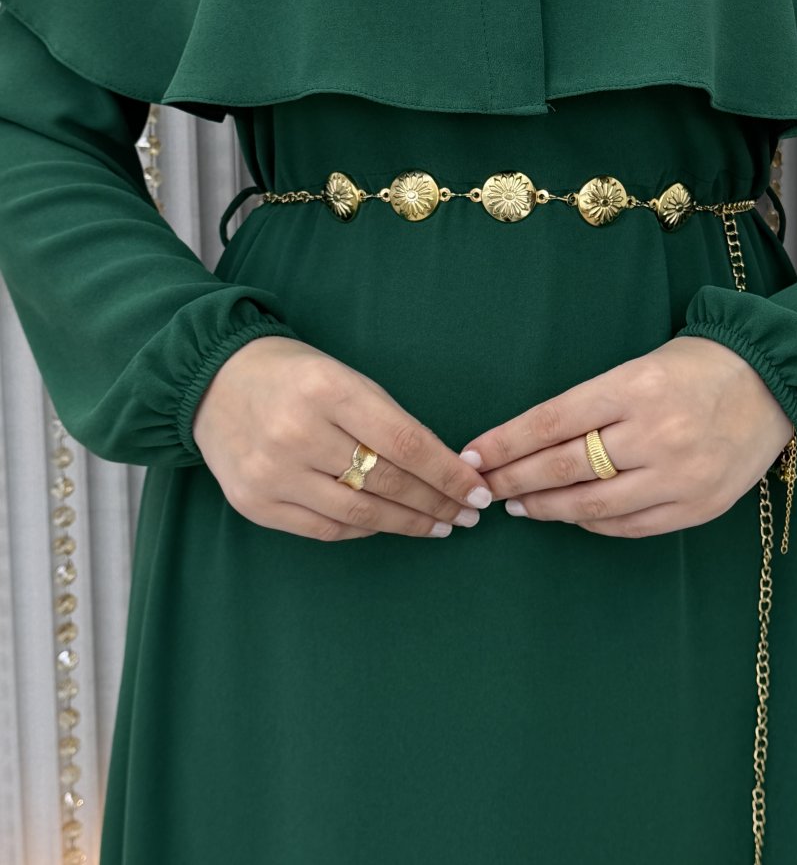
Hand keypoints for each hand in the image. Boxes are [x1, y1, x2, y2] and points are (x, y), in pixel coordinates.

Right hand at [191, 335, 492, 540]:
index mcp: (328, 390)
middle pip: (386, 482)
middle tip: (467, 514)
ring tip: (439, 526)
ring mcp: (273, 473)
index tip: (477, 491)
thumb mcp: (343, 376)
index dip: (448, 472)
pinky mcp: (254, 504)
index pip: (405, 442)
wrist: (212, 382)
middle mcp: (297, 433)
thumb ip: (387, 419)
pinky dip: (364, 530)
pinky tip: (388, 525)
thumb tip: (443, 467)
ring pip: (360, 514)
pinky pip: (325, 530)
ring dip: (408, 524)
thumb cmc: (293, 374)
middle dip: (437, 502)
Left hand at [459, 336, 795, 537]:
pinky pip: (630, 526)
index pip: (550, 421)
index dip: (505, 442)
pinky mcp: (699, 506)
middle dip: (513, 479)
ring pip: (592, 505)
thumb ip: (591, 405)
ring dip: (546, 508)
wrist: (775, 384)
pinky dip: (593, 524)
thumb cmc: (696, 368)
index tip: (473, 455)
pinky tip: (570, 516)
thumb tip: (530, 441)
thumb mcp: (639, 366)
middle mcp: (655, 433)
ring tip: (518, 505)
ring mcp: (679, 474)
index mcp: (634, 387)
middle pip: (563, 466)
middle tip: (483, 487)